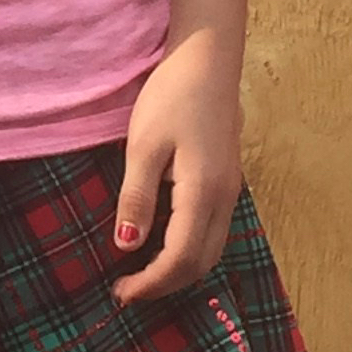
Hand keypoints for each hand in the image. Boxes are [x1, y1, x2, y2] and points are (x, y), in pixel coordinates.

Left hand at [112, 29, 243, 303]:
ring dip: (179, 270)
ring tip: (141, 273)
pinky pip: (213, 231)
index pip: (181, 258)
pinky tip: (161, 242)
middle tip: (126, 290)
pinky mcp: (227, 181)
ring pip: (211, 250)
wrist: (208, 59)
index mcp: (203, 191)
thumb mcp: (144, 144)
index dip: (151, 283)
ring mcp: (231, 189)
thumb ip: (136, 197)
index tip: (121, 292)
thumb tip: (127, 245)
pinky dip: (189, 250)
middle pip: (202, 263)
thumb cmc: (173, 95)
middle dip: (166, 285)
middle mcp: (225, 197)